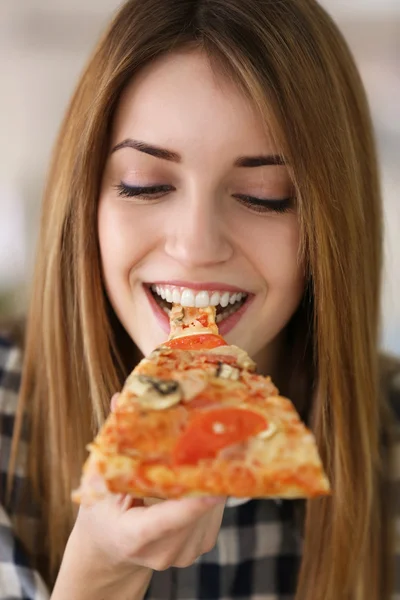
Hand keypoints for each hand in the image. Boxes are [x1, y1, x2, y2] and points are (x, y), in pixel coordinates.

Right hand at [52, 395, 225, 599]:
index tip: (214, 483)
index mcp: (133, 538)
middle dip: (207, 473)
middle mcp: (163, 551)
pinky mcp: (201, 544)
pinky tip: (205, 467)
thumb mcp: (97, 481)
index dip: (193, 504)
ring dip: (212, 478)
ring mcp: (185, 552)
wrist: (111, 550)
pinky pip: (214, 511)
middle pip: (196, 509)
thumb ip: (113, 443)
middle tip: (217, 436)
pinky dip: (211, 487)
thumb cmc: (101, 513)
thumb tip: (121, 399)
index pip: (167, 521)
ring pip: (210, 508)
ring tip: (213, 444)